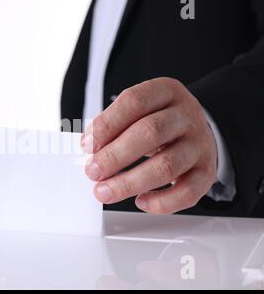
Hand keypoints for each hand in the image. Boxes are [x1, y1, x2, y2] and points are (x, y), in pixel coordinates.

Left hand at [81, 77, 217, 213]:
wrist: (195, 130)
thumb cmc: (157, 121)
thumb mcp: (136, 112)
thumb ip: (112, 127)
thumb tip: (89, 150)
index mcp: (165, 92)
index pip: (134, 101)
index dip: (107, 124)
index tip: (87, 145)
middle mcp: (186, 115)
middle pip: (150, 133)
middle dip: (115, 156)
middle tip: (92, 172)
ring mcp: (199, 144)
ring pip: (167, 165)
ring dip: (130, 183)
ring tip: (105, 192)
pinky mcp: (207, 172)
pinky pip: (188, 192)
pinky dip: (162, 202)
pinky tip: (140, 201)